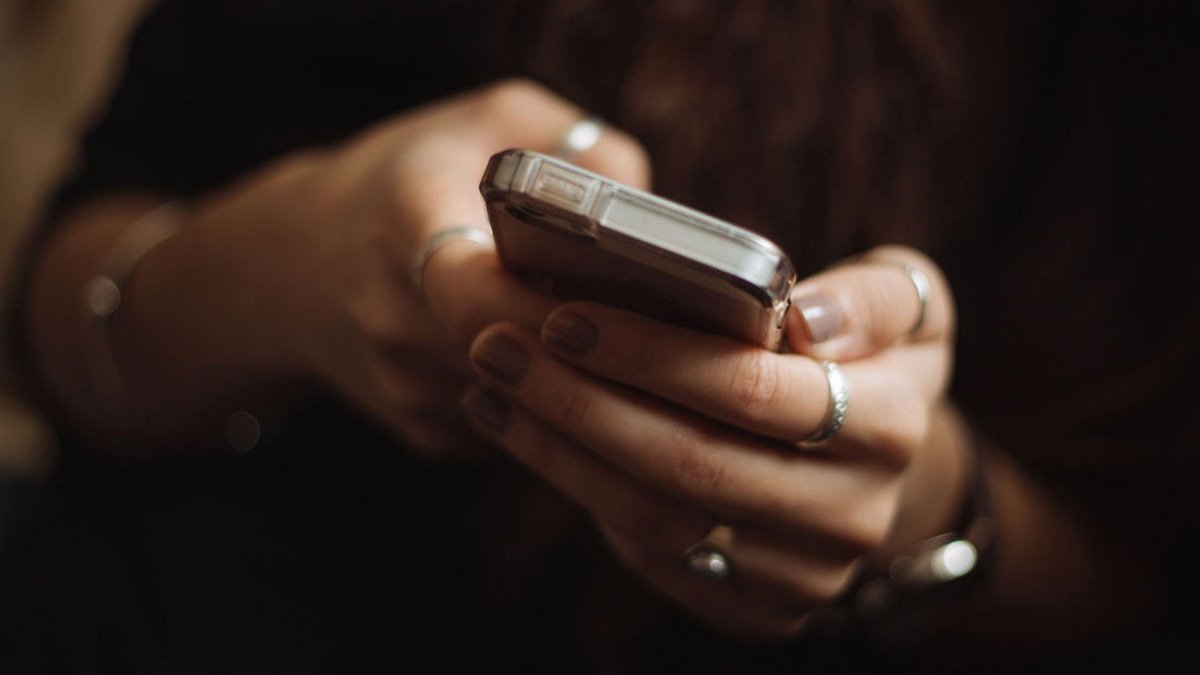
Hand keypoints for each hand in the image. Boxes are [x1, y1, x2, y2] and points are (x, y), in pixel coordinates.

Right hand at [124, 79, 648, 454]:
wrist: (291, 267)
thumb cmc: (406, 180)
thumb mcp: (487, 120)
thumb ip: (575, 144)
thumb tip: (651, 210)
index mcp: (404, 221)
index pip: (479, 290)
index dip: (557, 306)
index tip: (623, 296)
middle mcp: (394, 317)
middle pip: (522, 359)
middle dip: (598, 349)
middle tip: (670, 331)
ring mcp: (406, 389)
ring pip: (531, 403)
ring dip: (585, 382)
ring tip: (634, 344)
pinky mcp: (425, 434)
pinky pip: (518, 428)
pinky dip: (556, 403)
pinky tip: (572, 365)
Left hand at [462, 245, 960, 636]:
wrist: (877, 466)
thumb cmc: (870, 359)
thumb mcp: (907, 305)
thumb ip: (873, 298)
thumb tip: (805, 319)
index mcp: (892, 426)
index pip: (753, 390)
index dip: (651, 355)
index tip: (564, 316)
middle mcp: (853, 515)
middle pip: (689, 463)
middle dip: (578, 402)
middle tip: (498, 346)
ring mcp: (802, 575)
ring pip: (656, 517)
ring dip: (557, 449)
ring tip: (492, 385)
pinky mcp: (756, 609)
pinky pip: (651, 554)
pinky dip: (577, 488)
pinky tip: (523, 432)